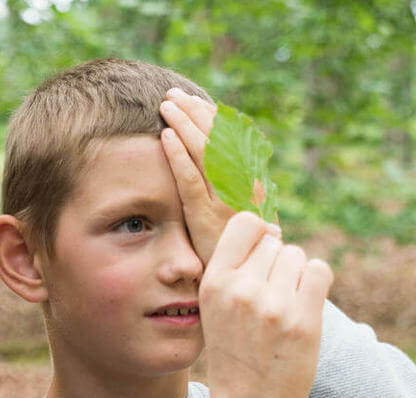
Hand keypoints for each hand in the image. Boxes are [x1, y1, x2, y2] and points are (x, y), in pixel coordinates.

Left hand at [159, 88, 279, 263]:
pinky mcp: (206, 218)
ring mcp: (225, 201)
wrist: (248, 284)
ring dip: (183, 124)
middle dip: (194, 113)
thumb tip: (217, 165)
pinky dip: (177, 156)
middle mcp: (242, 187)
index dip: (212, 117)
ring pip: (204, 152)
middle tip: (173, 95)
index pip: (232, 139)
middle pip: (218, 139)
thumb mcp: (241, 217)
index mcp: (251, 183)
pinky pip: (190, 180)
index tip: (193, 101)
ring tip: (166, 107)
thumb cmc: (239, 252)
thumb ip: (230, 192)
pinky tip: (164, 137)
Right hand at [199, 212, 332, 397]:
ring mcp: (273, 304)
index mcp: (213, 283)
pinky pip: (320, 271)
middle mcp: (241, 289)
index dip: (259, 233)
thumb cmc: (235, 355)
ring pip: (297, 256)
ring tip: (285, 306)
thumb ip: (233, 272)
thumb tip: (271, 230)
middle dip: (277, 263)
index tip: (264, 250)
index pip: (244, 224)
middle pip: (274, 242)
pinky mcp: (303, 319)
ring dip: (296, 275)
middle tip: (272, 298)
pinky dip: (317, 282)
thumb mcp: (215, 310)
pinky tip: (305, 304)